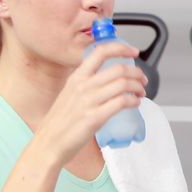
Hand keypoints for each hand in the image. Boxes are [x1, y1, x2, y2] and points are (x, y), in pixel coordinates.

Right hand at [33, 42, 146, 164]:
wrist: (48, 143)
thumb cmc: (59, 122)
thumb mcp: (69, 94)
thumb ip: (86, 84)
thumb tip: (108, 79)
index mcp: (76, 77)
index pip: (100, 52)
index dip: (121, 48)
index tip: (134, 52)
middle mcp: (82, 86)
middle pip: (118, 69)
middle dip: (137, 73)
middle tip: (142, 79)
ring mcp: (88, 101)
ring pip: (123, 84)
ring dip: (138, 87)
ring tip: (140, 93)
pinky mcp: (94, 118)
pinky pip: (121, 102)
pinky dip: (133, 101)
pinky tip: (135, 103)